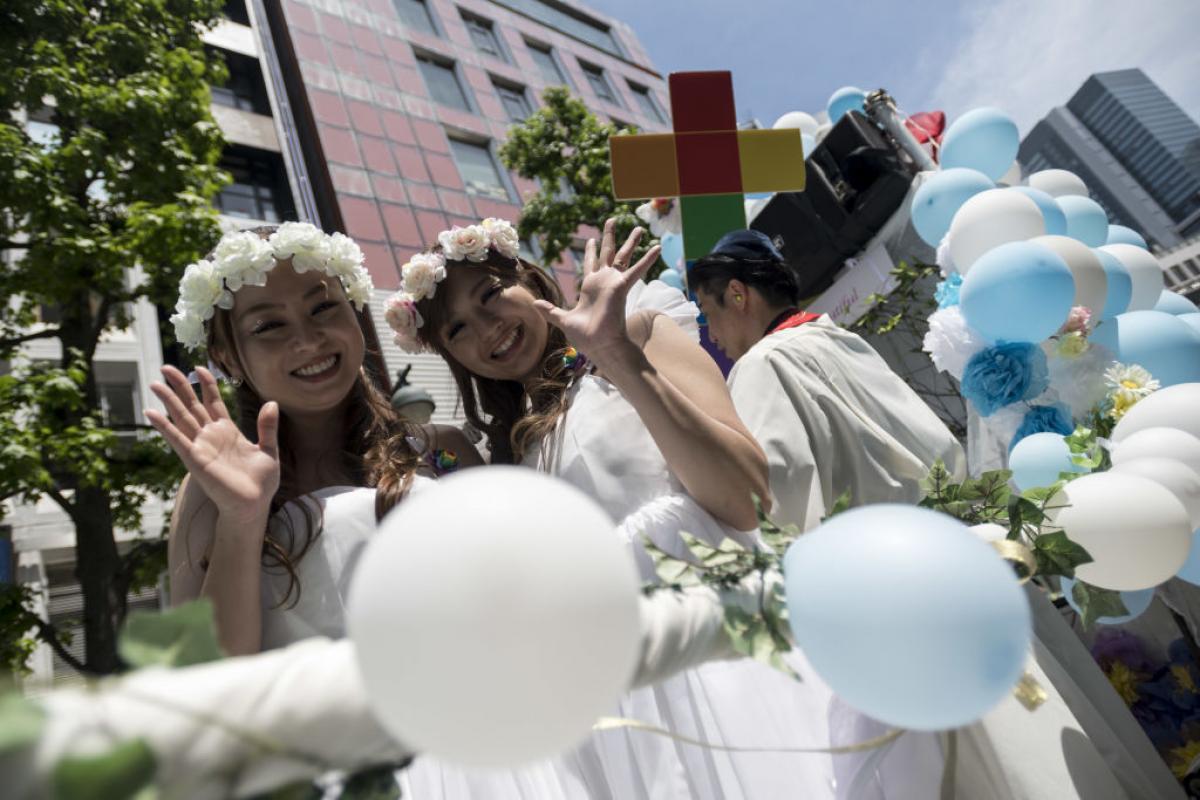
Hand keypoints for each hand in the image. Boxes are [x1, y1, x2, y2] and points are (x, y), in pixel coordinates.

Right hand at [146, 366, 279, 521]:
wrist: (253, 504)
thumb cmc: (260, 482)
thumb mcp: (269, 450)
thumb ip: (268, 427)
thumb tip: (273, 403)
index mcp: (228, 431)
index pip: (214, 402)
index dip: (207, 385)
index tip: (199, 367)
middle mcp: (211, 436)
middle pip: (192, 405)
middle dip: (180, 386)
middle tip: (166, 367)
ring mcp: (201, 446)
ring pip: (181, 418)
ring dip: (168, 401)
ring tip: (155, 383)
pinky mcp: (195, 459)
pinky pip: (177, 439)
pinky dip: (164, 426)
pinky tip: (152, 413)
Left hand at [532, 218, 660, 367]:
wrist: (600, 346)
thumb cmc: (585, 337)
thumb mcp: (563, 319)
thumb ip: (550, 310)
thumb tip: (534, 303)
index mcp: (590, 287)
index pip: (591, 264)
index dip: (591, 251)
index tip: (592, 239)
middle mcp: (603, 282)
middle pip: (607, 253)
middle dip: (609, 237)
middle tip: (612, 220)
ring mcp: (613, 283)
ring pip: (623, 256)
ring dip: (631, 242)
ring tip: (640, 228)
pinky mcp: (621, 287)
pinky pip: (637, 270)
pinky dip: (648, 259)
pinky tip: (657, 247)